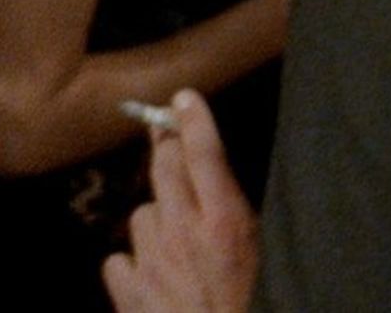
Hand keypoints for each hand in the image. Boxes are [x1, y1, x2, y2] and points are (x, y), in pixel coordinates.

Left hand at [101, 89, 257, 312]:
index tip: (183, 98)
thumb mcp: (269, 261)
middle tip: (172, 146)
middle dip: (168, 155)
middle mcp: (183, 234)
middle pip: (163, 169)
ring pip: (142, 215)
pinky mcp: (127, 289)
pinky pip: (121, 260)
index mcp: (227, 226)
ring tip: (182, 253)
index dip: (192, 122)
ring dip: (157, 224)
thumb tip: (220, 188)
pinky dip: (134, 266)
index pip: (204, 156)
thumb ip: (238, 222)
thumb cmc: (261, 306)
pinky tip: (154, 282)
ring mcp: (151, 260)